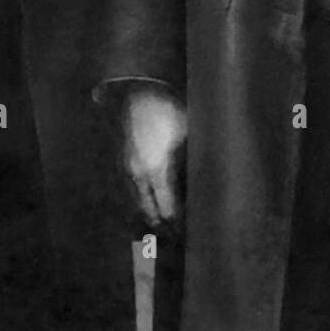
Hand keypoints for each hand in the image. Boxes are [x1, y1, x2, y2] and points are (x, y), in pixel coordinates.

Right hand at [122, 85, 186, 226]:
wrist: (142, 91)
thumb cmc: (172, 112)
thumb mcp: (189, 138)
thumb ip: (193, 166)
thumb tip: (205, 190)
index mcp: (157, 170)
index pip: (169, 212)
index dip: (180, 227)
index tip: (193, 235)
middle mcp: (139, 175)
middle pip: (151, 215)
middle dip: (166, 229)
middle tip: (182, 239)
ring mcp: (129, 170)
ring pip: (140, 206)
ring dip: (154, 218)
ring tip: (170, 227)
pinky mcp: (125, 163)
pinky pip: (134, 193)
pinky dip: (145, 204)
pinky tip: (156, 206)